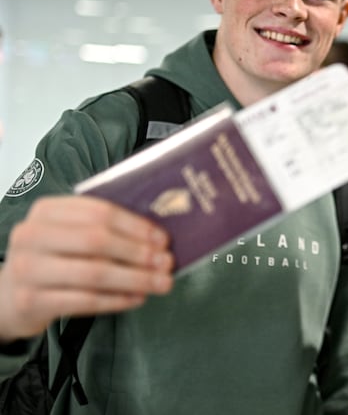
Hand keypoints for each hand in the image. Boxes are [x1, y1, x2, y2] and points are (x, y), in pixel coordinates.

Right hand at [0, 195, 173, 342]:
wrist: (9, 296)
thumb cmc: (53, 258)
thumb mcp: (68, 235)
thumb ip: (103, 229)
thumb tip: (157, 236)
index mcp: (46, 211)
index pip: (99, 212)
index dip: (135, 226)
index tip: (162, 238)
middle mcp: (31, 236)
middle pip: (98, 241)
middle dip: (138, 252)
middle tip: (166, 262)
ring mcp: (28, 269)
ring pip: (94, 273)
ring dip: (135, 278)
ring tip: (161, 283)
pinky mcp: (30, 301)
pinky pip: (84, 301)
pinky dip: (117, 300)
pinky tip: (138, 298)